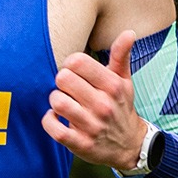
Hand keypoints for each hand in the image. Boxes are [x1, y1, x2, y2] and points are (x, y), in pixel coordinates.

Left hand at [42, 30, 147, 169]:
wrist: (129, 145)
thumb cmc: (121, 106)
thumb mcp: (124, 81)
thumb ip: (121, 55)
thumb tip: (129, 32)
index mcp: (113, 86)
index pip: (78, 61)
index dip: (70, 64)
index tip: (74, 72)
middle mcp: (104, 105)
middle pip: (63, 79)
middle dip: (61, 82)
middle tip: (67, 88)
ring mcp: (92, 126)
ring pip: (58, 102)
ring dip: (55, 100)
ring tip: (62, 102)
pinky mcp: (81, 144)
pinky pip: (54, 128)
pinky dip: (49, 120)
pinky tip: (55, 118)